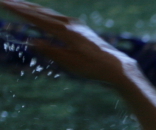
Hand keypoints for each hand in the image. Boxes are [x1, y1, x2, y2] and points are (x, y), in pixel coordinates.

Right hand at [1, 0, 137, 84]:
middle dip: (21, 5)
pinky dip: (43, 13)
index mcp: (65, 32)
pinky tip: (38, 13)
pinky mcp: (79, 27)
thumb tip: (32, 40)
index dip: (19, 11)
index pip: (36, 18)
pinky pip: (56, 16)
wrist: (116, 66)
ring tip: (16, 3)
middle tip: (4, 0)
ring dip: (31, 7)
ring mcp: (75, 24)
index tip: (4, 4)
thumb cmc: (93, 67)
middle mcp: (70, 24)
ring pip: (48, 13)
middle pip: (41, 11)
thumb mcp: (70, 63)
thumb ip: (51, 51)